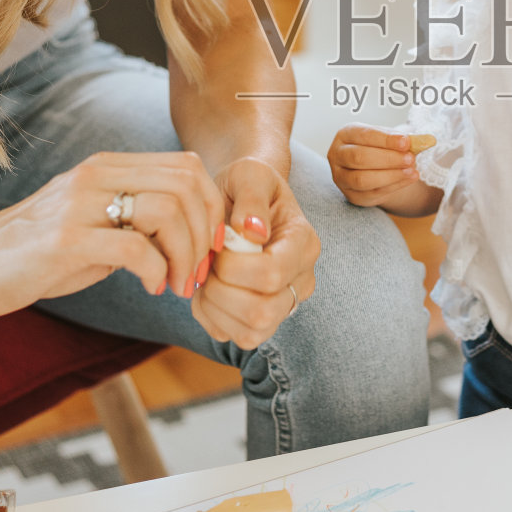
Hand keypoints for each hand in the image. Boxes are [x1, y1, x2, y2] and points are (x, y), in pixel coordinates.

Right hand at [0, 151, 223, 319]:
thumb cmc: (40, 252)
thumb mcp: (97, 224)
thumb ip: (139, 218)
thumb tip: (196, 233)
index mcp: (108, 167)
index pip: (187, 167)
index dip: (213, 207)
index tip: (211, 247)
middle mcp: (96, 175)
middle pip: (186, 184)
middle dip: (206, 233)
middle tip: (198, 272)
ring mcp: (80, 204)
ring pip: (167, 211)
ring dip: (186, 255)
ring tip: (176, 284)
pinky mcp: (65, 240)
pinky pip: (135, 247)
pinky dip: (157, 272)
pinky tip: (152, 288)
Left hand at [191, 158, 319, 350]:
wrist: (243, 200)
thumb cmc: (246, 185)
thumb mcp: (249, 174)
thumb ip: (252, 198)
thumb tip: (253, 232)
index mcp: (303, 244)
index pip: (272, 274)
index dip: (233, 267)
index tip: (218, 245)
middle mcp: (301, 281)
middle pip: (263, 312)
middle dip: (221, 291)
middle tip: (209, 264)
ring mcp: (284, 305)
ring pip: (250, 333)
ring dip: (214, 307)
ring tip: (208, 275)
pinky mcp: (262, 321)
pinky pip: (234, 337)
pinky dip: (210, 317)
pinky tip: (208, 288)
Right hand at [327, 126, 420, 207]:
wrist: (375, 168)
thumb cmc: (382, 148)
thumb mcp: (390, 139)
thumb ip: (404, 139)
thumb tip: (425, 140)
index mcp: (346, 134)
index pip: (364, 135)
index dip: (386, 140)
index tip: (407, 142)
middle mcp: (337, 155)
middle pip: (359, 157)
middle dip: (388, 159)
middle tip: (411, 158)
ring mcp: (341, 177)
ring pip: (362, 179)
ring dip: (390, 175)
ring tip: (412, 171)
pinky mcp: (352, 196)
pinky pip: (372, 193)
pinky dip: (394, 186)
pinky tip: (409, 179)